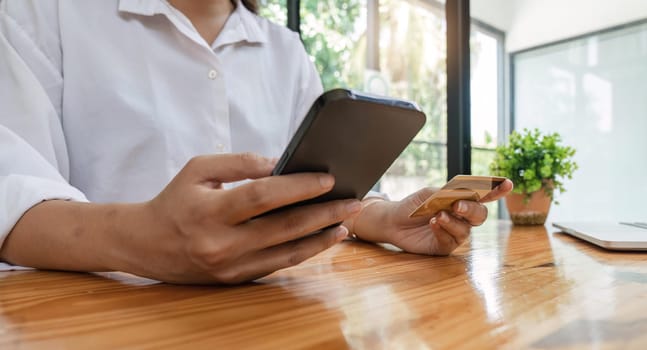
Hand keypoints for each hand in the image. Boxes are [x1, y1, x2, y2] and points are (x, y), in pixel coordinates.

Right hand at [123, 153, 361, 283]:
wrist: (146, 244)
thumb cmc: (174, 200)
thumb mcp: (198, 170)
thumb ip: (239, 163)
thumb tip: (280, 163)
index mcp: (210, 212)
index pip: (263, 197)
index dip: (298, 187)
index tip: (328, 179)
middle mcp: (221, 244)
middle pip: (283, 228)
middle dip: (323, 214)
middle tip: (353, 201)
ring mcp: (230, 267)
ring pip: (287, 253)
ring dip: (321, 238)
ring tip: (346, 222)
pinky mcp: (236, 279)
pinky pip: (278, 265)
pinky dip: (304, 252)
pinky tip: (323, 238)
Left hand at [352, 179, 512, 254]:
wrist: (393, 221)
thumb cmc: (413, 206)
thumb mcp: (429, 194)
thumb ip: (446, 195)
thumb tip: (461, 198)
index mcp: (461, 200)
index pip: (483, 195)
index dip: (496, 190)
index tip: (508, 184)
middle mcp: (462, 218)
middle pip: (480, 215)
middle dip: (471, 210)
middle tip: (458, 206)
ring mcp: (455, 233)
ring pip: (465, 230)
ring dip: (452, 222)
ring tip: (437, 216)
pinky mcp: (445, 247)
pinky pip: (451, 241)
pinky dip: (442, 231)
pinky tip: (433, 224)